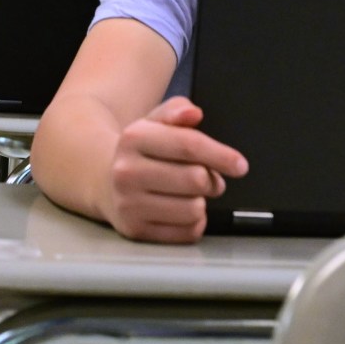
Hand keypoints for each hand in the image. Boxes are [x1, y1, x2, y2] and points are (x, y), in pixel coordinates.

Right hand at [104, 96, 248, 242]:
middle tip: (209, 179)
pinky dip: (194, 223)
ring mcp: (128, 204)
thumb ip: (177, 111)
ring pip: (194, 209)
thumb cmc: (143, 150)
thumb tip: (193, 113)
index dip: (221, 156)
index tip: (241, 166)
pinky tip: (182, 210)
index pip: (189, 146)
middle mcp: (126, 172)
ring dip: (202, 202)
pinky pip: (186, 233)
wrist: (104, 180)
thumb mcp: (155, 121)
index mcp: (134, 138)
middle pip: (195, 180)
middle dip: (212, 180)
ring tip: (191, 194)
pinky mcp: (134, 230)